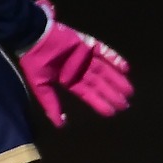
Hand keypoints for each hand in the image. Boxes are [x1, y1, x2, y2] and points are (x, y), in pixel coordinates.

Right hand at [17, 0, 132, 127]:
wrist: (32, 37)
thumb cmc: (35, 61)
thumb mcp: (40, 85)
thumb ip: (50, 103)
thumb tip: (59, 125)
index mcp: (69, 80)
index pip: (87, 94)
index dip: (99, 102)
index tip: (112, 112)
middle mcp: (80, 69)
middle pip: (99, 83)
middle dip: (112, 93)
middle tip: (125, 104)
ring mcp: (85, 57)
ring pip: (105, 70)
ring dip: (117, 79)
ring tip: (129, 91)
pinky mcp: (88, 44)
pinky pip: (104, 51)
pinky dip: (114, 58)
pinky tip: (125, 68)